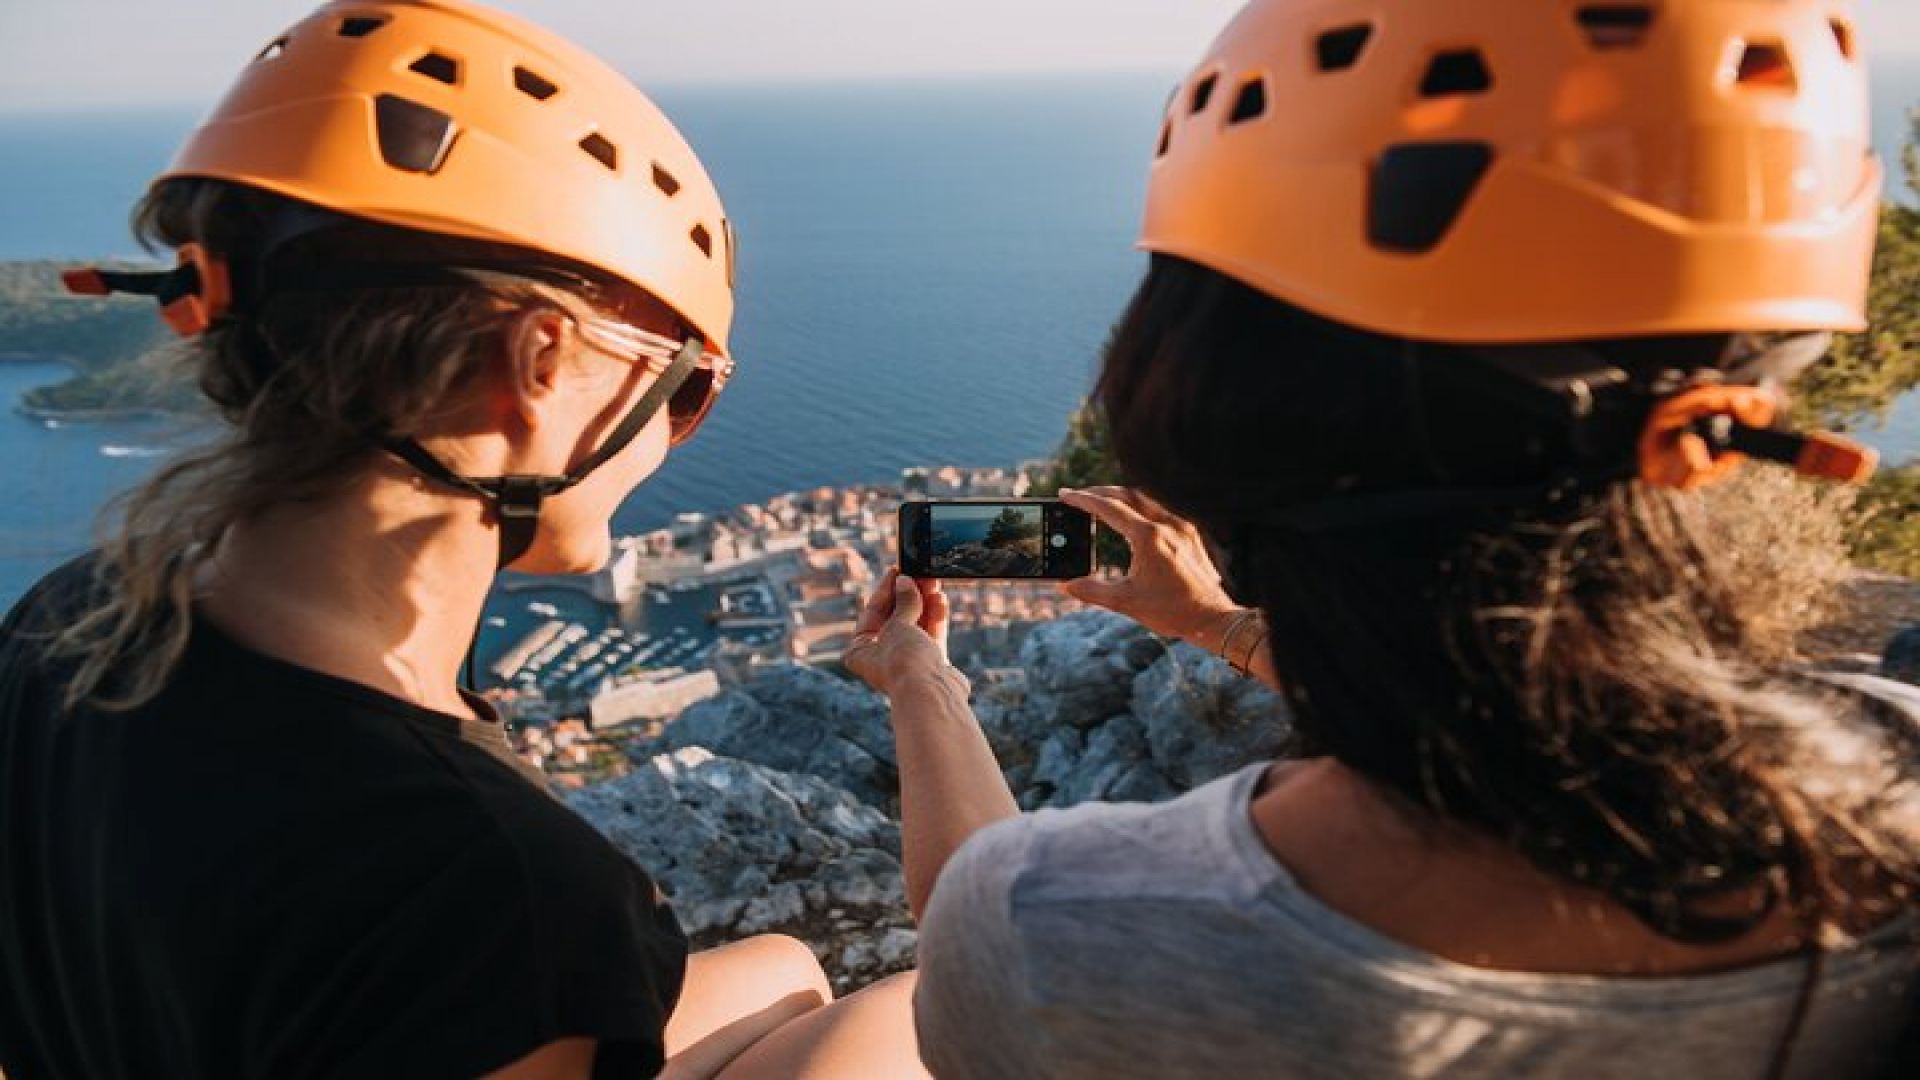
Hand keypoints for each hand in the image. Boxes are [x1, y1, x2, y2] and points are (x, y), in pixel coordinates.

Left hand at [844, 568, 954, 697]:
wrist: (931, 694)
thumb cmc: (904, 662)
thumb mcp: (899, 625)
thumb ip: (904, 601)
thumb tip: (905, 580)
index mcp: (860, 651)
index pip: (872, 612)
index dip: (886, 589)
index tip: (898, 570)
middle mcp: (881, 657)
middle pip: (896, 617)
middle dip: (909, 594)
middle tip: (920, 573)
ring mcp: (906, 662)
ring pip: (915, 625)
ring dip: (924, 603)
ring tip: (933, 581)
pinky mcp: (929, 665)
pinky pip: (930, 636)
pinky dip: (935, 618)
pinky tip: (940, 599)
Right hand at [1058, 486, 1242, 644]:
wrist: (1211, 618)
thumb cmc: (1171, 611)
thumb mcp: (1125, 602)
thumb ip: (1091, 591)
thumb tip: (1065, 585)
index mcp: (1148, 537)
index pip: (1109, 508)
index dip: (1083, 500)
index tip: (1065, 495)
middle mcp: (1167, 525)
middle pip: (1127, 495)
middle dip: (1100, 492)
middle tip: (1079, 496)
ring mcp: (1181, 528)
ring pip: (1145, 500)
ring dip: (1121, 498)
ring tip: (1102, 504)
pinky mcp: (1190, 536)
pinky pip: (1161, 511)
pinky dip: (1140, 509)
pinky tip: (1133, 520)